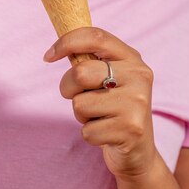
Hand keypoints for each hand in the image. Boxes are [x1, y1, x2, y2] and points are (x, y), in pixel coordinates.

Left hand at [44, 27, 157, 182]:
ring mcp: (137, 103)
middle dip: (68, 88)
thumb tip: (57, 47)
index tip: (48, 56)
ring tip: (100, 117)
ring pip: (80, 104)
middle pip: (80, 73)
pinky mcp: (131, 129)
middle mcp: (139, 77)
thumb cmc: (114, 109)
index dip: (67, 42)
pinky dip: (90, 134)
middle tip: (80, 96)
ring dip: (81, 115)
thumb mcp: (110, 79)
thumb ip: (90, 61)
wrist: (139, 152)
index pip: (96, 37)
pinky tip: (106, 133)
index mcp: (132, 59)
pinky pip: (87, 130)